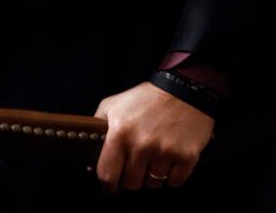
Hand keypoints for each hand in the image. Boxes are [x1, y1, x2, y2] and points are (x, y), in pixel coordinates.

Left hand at [94, 82, 213, 192]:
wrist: (184, 89)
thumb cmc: (146, 99)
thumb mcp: (113, 105)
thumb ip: (98, 128)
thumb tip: (89, 156)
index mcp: (119, 133)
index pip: (107, 175)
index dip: (109, 184)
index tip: (113, 185)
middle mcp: (141, 144)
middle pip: (132, 183)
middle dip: (132, 177)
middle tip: (137, 164)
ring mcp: (164, 151)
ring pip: (153, 184)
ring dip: (153, 176)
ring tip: (155, 157)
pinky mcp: (186, 156)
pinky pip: (175, 182)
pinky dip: (173, 175)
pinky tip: (170, 159)